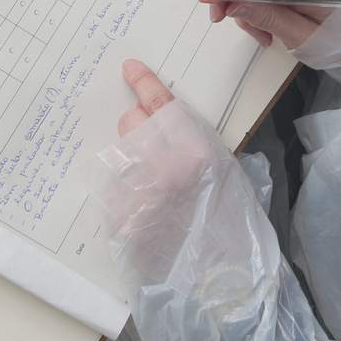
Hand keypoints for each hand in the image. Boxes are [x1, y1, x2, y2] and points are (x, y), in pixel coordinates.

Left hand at [101, 60, 227, 264]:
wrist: (222, 272)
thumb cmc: (229, 216)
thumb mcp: (222, 166)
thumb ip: (191, 139)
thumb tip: (158, 118)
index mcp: (194, 151)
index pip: (160, 103)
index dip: (143, 82)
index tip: (129, 68)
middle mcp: (164, 168)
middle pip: (130, 124)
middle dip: (137, 127)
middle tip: (150, 146)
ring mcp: (140, 195)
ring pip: (118, 156)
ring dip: (131, 163)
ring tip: (151, 185)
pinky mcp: (122, 221)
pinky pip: (111, 189)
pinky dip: (123, 193)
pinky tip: (143, 207)